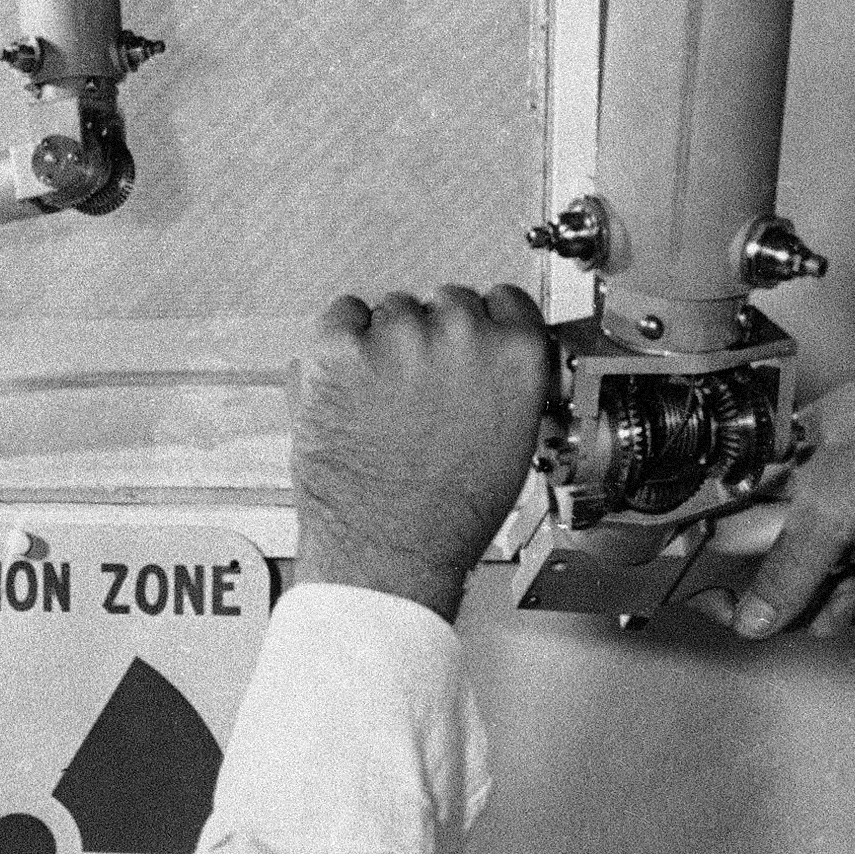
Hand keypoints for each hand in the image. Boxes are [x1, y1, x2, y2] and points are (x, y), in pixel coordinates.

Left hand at [293, 285, 552, 619]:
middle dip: (433, 339)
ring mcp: (398, 339)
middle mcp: (461, 336)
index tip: (468, 343)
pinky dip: (339, 341)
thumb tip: (494, 356)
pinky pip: (341, 315)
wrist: (388, 552)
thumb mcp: (515, 443)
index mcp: (515, 357)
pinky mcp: (339, 349)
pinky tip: (350, 384)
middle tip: (418, 392)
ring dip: (385, 343)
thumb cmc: (448, 516)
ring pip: (392, 310)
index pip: (503, 301)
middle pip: (446, 302)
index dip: (483, 326)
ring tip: (381, 402)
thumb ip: (507, 382)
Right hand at [695, 336, 854, 639]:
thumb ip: (788, 568)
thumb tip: (752, 619)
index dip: (738, 582)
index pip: (733, 541)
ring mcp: (847, 503)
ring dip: (845, 598)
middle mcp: (805, 488)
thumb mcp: (833, 509)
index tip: (749, 612)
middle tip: (841, 594)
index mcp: (774, 473)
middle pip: (782, 569)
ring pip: (825, 573)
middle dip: (810, 597)